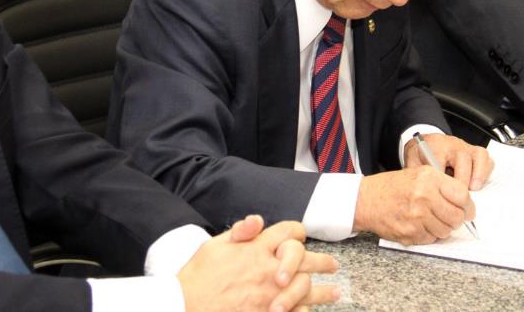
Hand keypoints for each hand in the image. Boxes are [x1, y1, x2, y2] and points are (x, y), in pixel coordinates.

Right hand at [178, 215, 340, 311]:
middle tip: (332, 265)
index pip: (288, 232)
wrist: (188, 303)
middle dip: (323, 262)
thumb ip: (241, 231)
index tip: (302, 236)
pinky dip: (306, 311)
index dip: (297, 232)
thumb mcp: (216, 244)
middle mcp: (268, 269)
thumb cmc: (199, 274)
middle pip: (306, 261)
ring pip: (308, 290)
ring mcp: (272, 294)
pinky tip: (311, 310)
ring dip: (324, 291)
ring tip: (335, 292)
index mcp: (257, 248)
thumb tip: (259, 220)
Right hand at [353, 165, 474, 244]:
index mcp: (428, 178)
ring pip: (446, 231)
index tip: (466, 209)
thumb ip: (441, 185)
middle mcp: (423, 196)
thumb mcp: (417, 174)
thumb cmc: (391, 187)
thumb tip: (465, 203)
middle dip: (456, 219)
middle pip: (457, 217)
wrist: (365, 199)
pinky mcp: (410, 233)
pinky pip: (432, 239)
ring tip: (429, 219)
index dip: (467, 205)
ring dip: (442, 227)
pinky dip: (428, 234)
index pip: (462, 196)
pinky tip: (418, 224)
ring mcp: (417, 217)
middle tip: (449, 216)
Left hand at [402, 133, 493, 190]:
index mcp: (435, 145)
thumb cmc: (421, 155)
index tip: (442, 192)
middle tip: (459, 196)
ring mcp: (467, 147)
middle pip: (463, 158)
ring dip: (478, 175)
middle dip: (462, 179)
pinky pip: (487, 159)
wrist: (426, 143)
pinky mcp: (477, 153)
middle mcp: (453, 144)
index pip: (440, 159)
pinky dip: (485, 172)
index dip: (443, 178)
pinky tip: (478, 184)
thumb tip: (423, 194)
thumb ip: (417, 176)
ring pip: (479, 156)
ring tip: (472, 190)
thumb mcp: (413, 163)